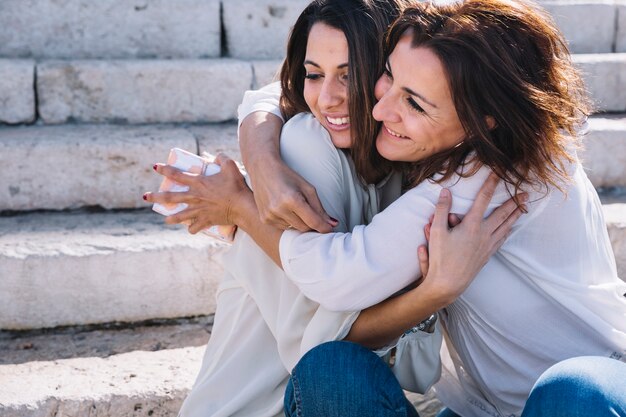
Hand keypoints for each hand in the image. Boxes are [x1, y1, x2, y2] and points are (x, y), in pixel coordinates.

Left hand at [144, 153, 252, 233]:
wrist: (242, 207)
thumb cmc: (236, 186)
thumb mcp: (230, 166)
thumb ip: (221, 158)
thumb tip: (216, 156)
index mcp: (198, 183)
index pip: (176, 174)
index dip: (165, 169)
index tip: (155, 167)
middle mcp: (194, 197)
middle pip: (170, 197)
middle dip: (156, 197)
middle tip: (145, 197)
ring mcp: (198, 210)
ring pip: (179, 216)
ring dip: (171, 218)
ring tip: (166, 220)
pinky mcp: (205, 220)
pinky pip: (194, 227)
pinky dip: (192, 229)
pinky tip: (191, 229)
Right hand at [247, 157, 335, 232]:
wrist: (262, 169)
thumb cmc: (288, 176)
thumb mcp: (307, 188)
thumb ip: (320, 208)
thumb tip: (333, 224)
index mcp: (292, 199)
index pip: (313, 222)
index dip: (324, 227)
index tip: (331, 228)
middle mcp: (279, 209)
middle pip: (305, 227)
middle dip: (312, 223)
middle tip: (313, 214)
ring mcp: (270, 216)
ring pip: (294, 229)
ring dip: (300, 222)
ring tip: (295, 206)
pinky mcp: (265, 219)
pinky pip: (284, 227)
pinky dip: (289, 221)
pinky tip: (285, 209)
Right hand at [418, 173, 526, 303]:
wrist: (448, 283)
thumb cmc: (441, 258)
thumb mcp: (436, 231)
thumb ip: (441, 210)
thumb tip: (445, 192)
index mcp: (471, 225)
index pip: (483, 199)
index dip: (491, 184)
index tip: (499, 173)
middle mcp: (483, 234)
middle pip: (502, 213)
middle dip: (514, 201)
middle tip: (525, 192)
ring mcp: (487, 245)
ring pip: (506, 226)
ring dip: (515, 215)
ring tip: (524, 207)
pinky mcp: (487, 254)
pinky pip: (501, 239)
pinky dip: (508, 230)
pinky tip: (510, 229)